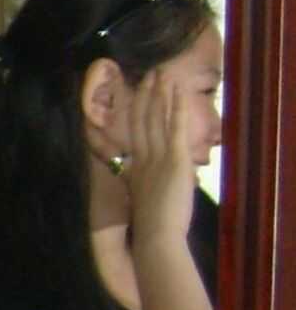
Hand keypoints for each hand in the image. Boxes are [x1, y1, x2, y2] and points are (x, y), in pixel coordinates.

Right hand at [120, 64, 197, 250]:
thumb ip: (144, 186)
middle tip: (148, 74)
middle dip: (145, 96)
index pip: (133, 133)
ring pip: (156, 119)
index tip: (136, 95)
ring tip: (161, 74)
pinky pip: (175, 128)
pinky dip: (176, 108)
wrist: (156, 235)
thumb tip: (144, 180)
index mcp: (135, 167)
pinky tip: (177, 91)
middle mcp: (142, 157)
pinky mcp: (175, 160)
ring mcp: (158, 157)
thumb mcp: (145, 201)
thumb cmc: (153, 227)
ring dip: (159, 95)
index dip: (134, 112)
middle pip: (141, 120)